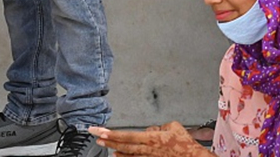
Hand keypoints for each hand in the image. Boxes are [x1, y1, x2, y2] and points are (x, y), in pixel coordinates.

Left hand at [88, 123, 209, 156]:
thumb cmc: (184, 143)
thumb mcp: (172, 126)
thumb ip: (158, 127)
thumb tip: (150, 130)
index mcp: (151, 138)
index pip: (127, 135)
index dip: (113, 134)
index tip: (101, 131)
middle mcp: (146, 149)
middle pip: (123, 145)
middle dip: (108, 140)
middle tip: (96, 136)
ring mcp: (147, 156)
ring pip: (126, 153)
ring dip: (114, 148)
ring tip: (103, 144)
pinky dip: (124, 156)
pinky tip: (117, 155)